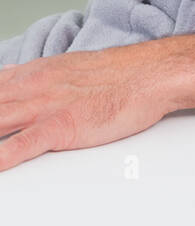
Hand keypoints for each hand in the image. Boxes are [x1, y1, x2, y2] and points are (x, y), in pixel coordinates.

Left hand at [0, 42, 176, 171]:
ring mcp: (44, 107)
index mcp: (31, 75)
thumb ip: (36, 80)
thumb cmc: (116, 76)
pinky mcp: (62, 127)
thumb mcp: (67, 69)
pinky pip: (22, 145)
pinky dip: (3, 156)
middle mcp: (31, 89)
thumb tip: (15, 87)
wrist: (149, 74)